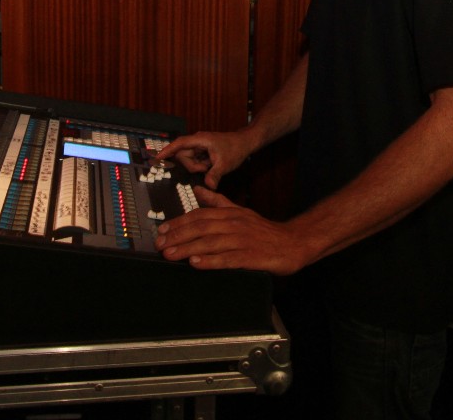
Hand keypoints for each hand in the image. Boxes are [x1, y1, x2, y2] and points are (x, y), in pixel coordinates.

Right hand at [154, 129, 253, 189]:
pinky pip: (195, 161)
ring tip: (211, 166)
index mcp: (200, 140)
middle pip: (183, 156)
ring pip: (189, 160)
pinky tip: (211, 165)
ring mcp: (199, 147)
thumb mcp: (225, 164)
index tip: (157, 158)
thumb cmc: (235, 148)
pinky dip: (201, 166)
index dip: (167, 151)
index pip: (179, 144)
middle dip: (192, 166)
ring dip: (198, 167)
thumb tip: (208, 187)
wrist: (245, 143)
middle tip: (206, 168)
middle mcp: (197, 142)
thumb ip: (214, 175)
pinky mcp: (201, 152)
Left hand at [154, 187, 309, 274]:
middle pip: (200, 228)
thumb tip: (197, 190)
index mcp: (229, 213)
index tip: (162, 231)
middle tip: (160, 245)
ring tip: (170, 255)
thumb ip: (217, 201)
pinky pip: (227, 259)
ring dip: (188, 249)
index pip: (199, 215)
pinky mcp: (250, 256)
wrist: (292, 242)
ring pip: (210, 243)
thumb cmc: (263, 230)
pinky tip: (196, 264)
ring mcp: (241, 240)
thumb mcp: (239, 211)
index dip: (179, 223)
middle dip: (178, 236)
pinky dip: (210, 261)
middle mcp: (233, 224)